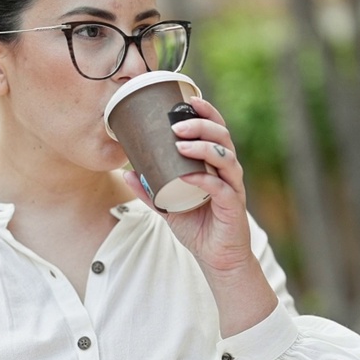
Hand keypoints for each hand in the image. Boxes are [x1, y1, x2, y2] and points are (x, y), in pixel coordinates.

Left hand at [122, 96, 254, 276]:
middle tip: (176, 125)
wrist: (217, 259)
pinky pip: (221, 187)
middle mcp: (228, 171)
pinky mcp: (233, 206)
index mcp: (216, 165)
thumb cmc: (198, 228)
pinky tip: (188, 176)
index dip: (207, 113)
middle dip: (201, 126)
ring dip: (203, 148)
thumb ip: (149, 190)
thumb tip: (126, 172)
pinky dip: (204, 179)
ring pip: (225, 158)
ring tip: (180, 144)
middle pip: (222, 138)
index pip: (216, 130)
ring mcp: (233, 187)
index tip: (189, 100)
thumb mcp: (168, 206)